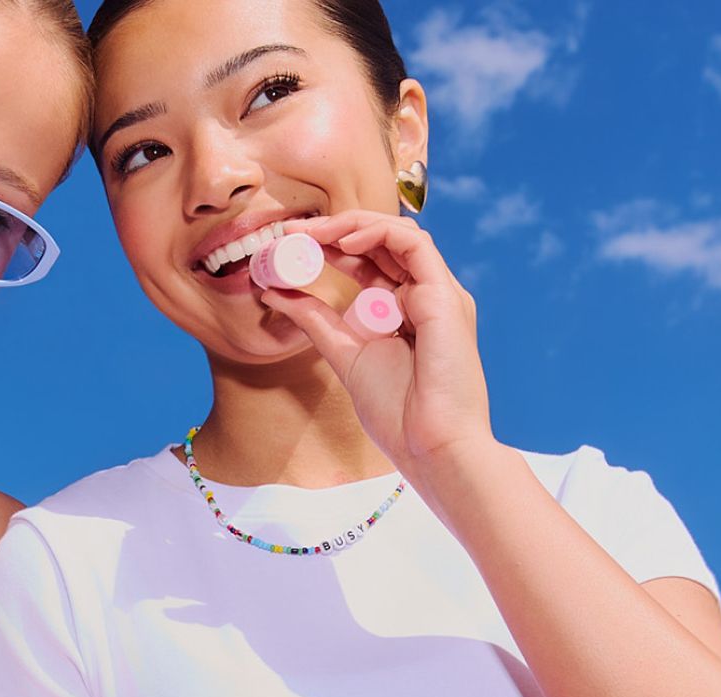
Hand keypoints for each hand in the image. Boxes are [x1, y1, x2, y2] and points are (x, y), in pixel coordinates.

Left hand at [256, 211, 496, 479]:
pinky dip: (378, 234)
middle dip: (333, 230)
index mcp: (404, 311)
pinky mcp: (445, 297)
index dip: (328, 247)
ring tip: (311, 233)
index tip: (286, 246)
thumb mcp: (345, 354)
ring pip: (397, 235)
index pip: (367, 262)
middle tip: (288, 231)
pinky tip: (344, 242)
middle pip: (380, 244)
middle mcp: (423, 296)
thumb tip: (274, 291)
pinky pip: (414, 244)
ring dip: (352, 226)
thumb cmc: (397, 414)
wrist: (430, 446)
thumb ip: (315, 320)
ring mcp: (437, 294)